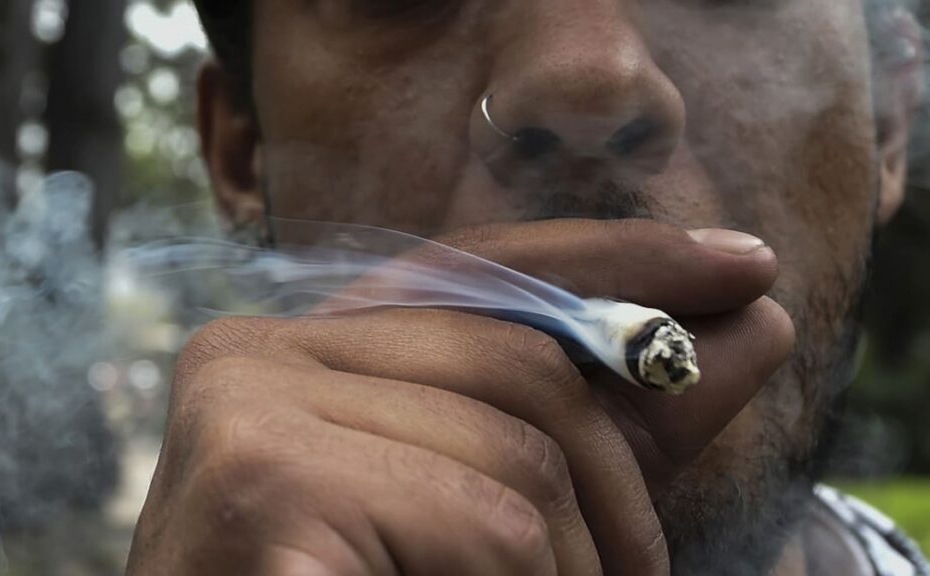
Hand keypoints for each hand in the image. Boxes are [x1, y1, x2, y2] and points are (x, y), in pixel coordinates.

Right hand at [126, 219, 793, 574]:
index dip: (619, 259)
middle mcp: (258, 349)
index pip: (479, 268)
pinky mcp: (267, 480)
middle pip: (513, 359)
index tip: (747, 267)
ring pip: (512, 448)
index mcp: (302, 346)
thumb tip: (755, 319)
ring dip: (573, 563)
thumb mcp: (493, 507)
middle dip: (615, 478)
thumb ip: (612, 421)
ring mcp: (249, 404)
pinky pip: (481, 521)